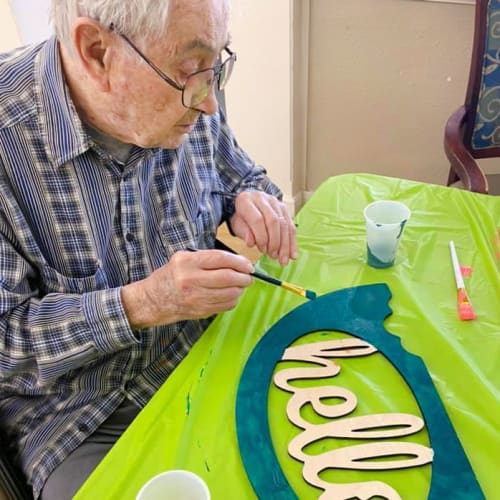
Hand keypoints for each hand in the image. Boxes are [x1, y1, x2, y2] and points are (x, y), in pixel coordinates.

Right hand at [121, 249, 252, 328]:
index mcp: (187, 263)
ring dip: (240, 289)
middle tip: (249, 276)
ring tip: (240, 285)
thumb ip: (207, 258)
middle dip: (244, 277)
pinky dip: (233, 300)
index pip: (221, 259)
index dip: (239, 261)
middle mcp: (191, 280)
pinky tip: (230, 295)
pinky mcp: (201, 311)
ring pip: (230, 293)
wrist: (153, 300)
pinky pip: (225, 306)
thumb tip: (236, 261)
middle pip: (228, 277)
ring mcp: (196, 297)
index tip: (247, 264)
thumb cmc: (171, 277)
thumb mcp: (183, 259)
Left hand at [228, 191, 297, 265]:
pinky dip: (292, 242)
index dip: (261, 237)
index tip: (262, 250)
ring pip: (284, 224)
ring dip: (285, 245)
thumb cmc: (240, 218)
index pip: (257, 220)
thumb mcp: (237, 225)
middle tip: (273, 256)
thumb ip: (244, 233)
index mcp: (246, 200)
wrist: (246, 207)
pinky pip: (291, 225)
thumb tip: (251, 243)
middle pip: (273, 221)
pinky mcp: (283, 207)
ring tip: (283, 259)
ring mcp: (274, 202)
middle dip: (275, 242)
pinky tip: (292, 254)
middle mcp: (261, 198)